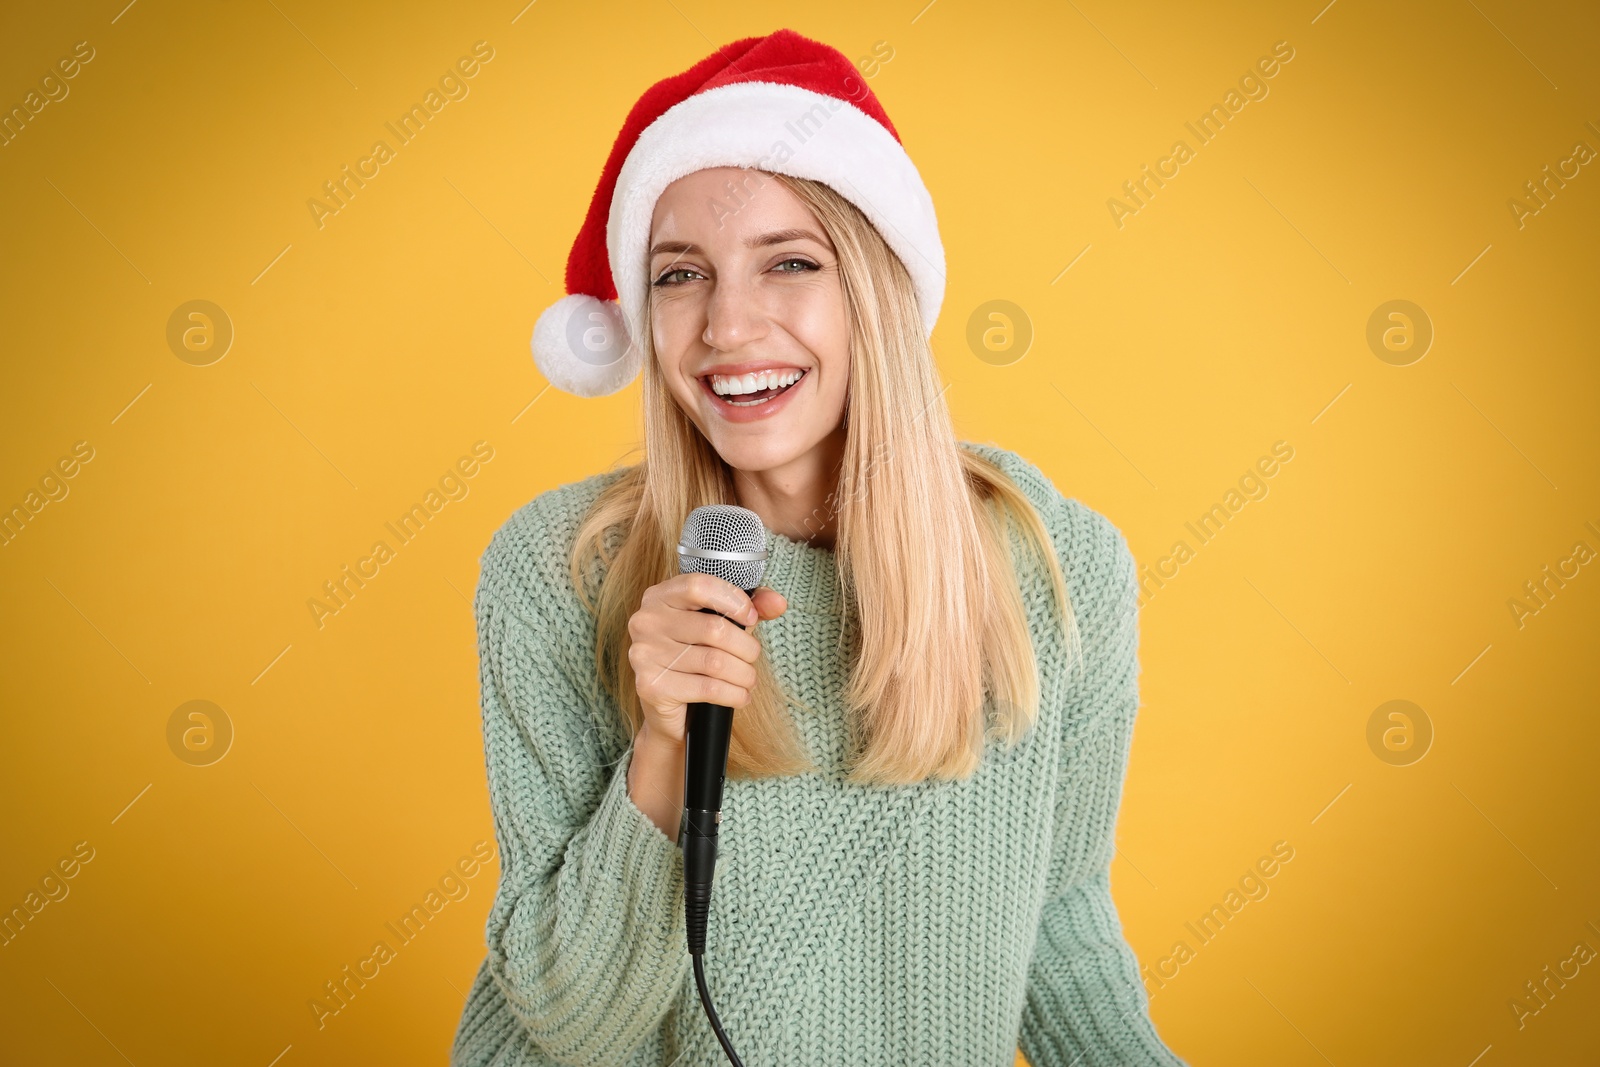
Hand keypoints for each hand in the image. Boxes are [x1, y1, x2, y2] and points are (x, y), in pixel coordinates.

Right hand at [627, 572, 787, 744]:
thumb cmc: (696, 658)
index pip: (699, 586)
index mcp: (660, 597)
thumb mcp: (722, 625)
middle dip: (745, 647)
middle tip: (752, 658)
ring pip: (714, 661)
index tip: (751, 617)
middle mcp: (646, 621)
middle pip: (713, 628)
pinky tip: (740, 695)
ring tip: (748, 679)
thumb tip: (778, 603)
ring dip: (743, 674)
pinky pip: (707, 687)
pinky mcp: (651, 686)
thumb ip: (750, 607)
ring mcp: (644, 654)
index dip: (733, 600)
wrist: (670, 710)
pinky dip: (733, 694)